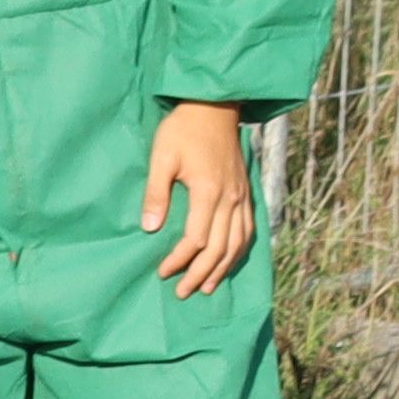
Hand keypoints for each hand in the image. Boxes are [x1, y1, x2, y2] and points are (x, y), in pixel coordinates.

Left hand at [140, 100, 257, 295]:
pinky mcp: (245, 193)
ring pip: (238, 243)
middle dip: (200, 273)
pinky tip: (229, 261)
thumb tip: (150, 228)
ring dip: (222, 268)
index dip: (179, 259)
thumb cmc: (182, 130)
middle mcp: (231, 199)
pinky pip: (247, 230)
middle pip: (220, 248)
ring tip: (206, 286)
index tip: (162, 272)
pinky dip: (239, 251)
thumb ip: (156, 192)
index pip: (197, 239)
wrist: (214, 107)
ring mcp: (242, 197)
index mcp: (209, 192)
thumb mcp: (161, 156)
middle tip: (182, 291)